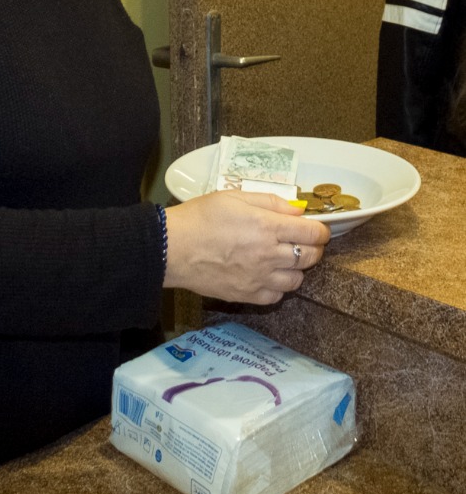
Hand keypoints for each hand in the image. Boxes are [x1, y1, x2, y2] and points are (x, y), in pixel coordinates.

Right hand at [163, 190, 329, 305]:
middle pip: (310, 257)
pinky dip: (278, 286)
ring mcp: (260, 278)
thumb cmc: (200, 216)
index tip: (316, 229)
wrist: (173, 247)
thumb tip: (296, 210)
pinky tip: (267, 275)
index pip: (312, 233)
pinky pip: (277, 296)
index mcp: (267, 227)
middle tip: (302, 242)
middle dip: (313, 248)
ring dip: (296, 268)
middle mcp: (269, 255)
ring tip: (283, 259)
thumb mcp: (234, 197)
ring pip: (297, 280)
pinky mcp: (248, 295)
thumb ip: (269, 202)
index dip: (320, 230)